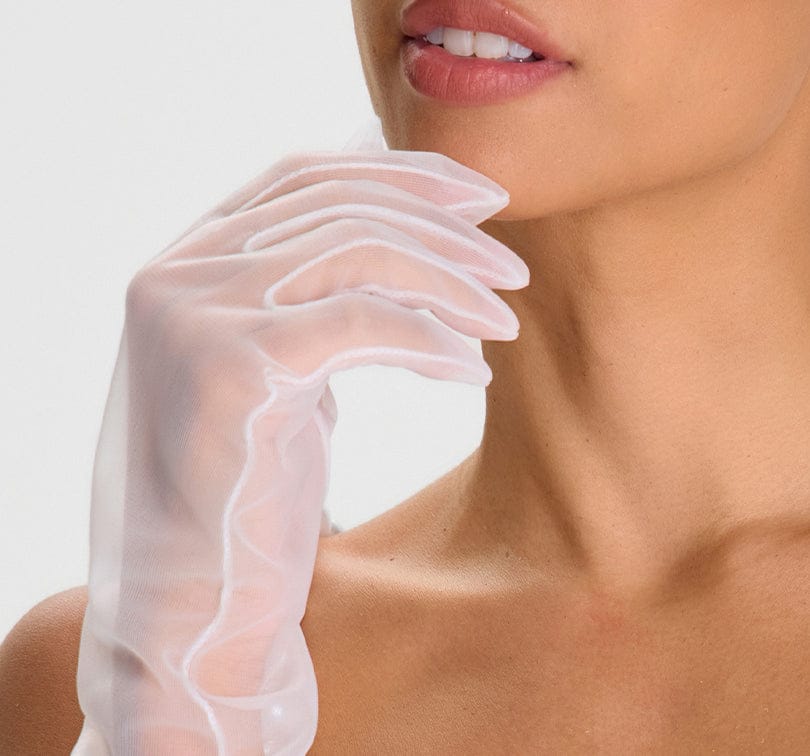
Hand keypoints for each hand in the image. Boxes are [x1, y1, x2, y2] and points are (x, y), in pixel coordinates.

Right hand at [72, 140, 528, 754]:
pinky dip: (432, 339)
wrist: (196, 605)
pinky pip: (363, 322)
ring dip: (449, 279)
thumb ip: (313, 295)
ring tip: (503, 319)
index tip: (479, 197)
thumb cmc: (248, 491)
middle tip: (511, 266)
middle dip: (441, 226)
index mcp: (183, 264)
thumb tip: (405, 228)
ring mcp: (192, 316)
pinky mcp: (231, 370)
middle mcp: (174, 275)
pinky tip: (472, 369)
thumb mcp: (282, 371)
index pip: (302, 175)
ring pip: (356, 251)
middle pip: (337, 205)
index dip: (398, 172)